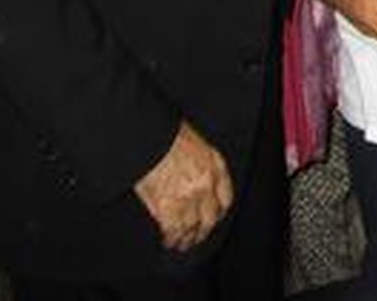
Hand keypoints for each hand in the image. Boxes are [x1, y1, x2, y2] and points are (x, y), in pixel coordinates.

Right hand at [133, 122, 233, 252]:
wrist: (150, 136)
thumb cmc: (168, 133)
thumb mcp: (196, 142)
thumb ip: (202, 163)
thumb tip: (198, 181)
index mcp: (215, 166)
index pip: (225, 198)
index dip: (219, 211)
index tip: (214, 217)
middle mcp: (206, 184)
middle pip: (210, 217)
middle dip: (204, 230)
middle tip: (197, 236)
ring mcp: (188, 198)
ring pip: (192, 227)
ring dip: (187, 239)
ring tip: (181, 244)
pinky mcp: (168, 207)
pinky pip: (173, 230)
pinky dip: (170, 238)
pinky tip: (167, 240)